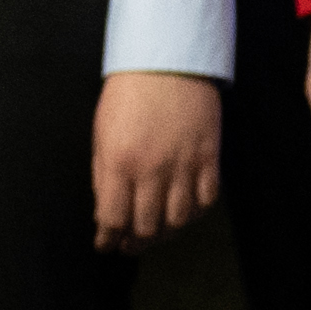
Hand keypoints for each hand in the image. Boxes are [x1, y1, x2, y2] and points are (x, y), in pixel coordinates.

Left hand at [90, 71, 224, 250]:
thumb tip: (104, 209)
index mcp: (118, 161)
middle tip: (130, 246)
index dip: (108, 238)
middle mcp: (152, 169)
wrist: (167, 63)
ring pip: (178, 220)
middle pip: (146, 225)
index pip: (113, 217)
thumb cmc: (128, 93)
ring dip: (165, 233)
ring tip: (155, 234)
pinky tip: (184, 214)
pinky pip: (206, 201)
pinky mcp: (209, 159)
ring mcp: (183, 166)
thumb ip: (102, 173)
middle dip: (135, 242)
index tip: (106, 246)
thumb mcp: (100, 131)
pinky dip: (195, 214)